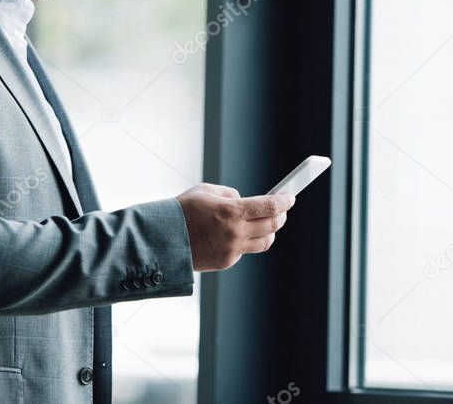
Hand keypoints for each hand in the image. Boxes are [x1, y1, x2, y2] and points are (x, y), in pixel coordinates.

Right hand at [175, 183, 295, 271]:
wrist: (162, 239)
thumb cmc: (182, 210)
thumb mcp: (206, 191)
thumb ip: (230, 194)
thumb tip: (245, 201)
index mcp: (231, 211)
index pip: (269, 207)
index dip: (284, 201)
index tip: (290, 197)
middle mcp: (235, 232)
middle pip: (272, 225)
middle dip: (281, 216)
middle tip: (281, 210)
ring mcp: (232, 250)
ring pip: (265, 242)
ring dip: (270, 231)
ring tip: (267, 223)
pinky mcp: (226, 262)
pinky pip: (246, 250)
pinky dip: (248, 240)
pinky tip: (240, 233)